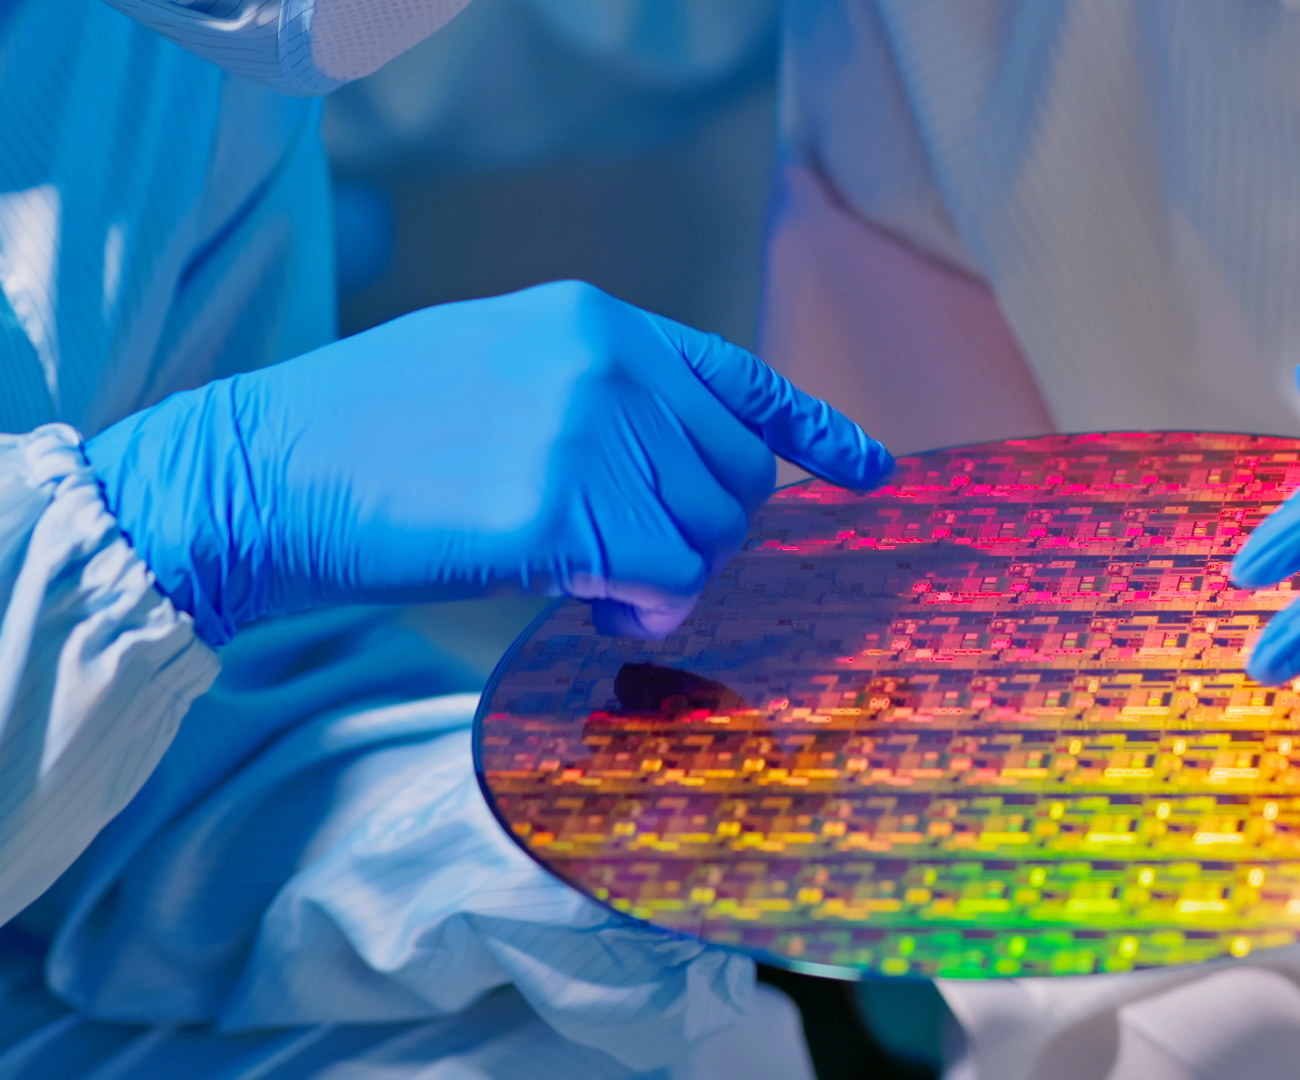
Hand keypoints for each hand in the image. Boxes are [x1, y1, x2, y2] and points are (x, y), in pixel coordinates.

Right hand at [84, 281, 893, 643]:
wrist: (267, 470)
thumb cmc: (373, 433)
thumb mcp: (500, 363)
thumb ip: (604, 393)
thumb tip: (687, 459)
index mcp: (596, 320)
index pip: (741, 379)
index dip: (814, 432)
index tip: (869, 473)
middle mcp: (607, 363)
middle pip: (735, 478)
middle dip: (706, 535)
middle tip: (638, 566)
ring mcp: (586, 432)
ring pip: (707, 536)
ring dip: (672, 582)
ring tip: (597, 585)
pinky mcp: (558, 511)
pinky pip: (665, 582)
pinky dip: (647, 611)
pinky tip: (591, 605)